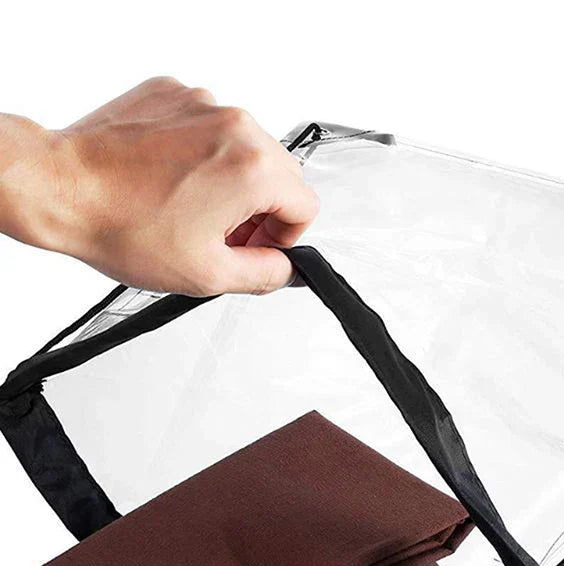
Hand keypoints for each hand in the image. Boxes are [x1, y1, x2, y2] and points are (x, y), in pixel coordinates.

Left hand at [0, 77, 318, 294]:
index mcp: (252, 168)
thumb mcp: (207, 274)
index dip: (285, 239)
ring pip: (246, 150)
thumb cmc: (122, 225)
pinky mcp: (174, 94)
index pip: (305, 207)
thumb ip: (265, 275)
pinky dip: (201, 155)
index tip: (256, 248)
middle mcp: (235, 126)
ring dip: (232, 182)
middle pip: (280, 175)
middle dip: (261, 210)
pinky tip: (171, 180)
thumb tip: (285, 268)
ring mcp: (203, 104)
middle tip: (223, 236)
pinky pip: (209, 128)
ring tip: (191, 208)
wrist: (60, 188)